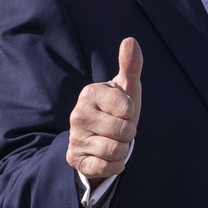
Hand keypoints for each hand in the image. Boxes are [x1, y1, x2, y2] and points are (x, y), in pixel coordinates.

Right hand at [66, 38, 142, 182]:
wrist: (100, 138)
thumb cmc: (118, 109)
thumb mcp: (126, 88)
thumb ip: (131, 65)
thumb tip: (130, 40)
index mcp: (90, 93)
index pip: (127, 109)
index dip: (132, 113)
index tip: (123, 112)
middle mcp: (78, 114)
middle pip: (123, 131)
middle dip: (128, 133)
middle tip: (119, 129)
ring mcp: (75, 137)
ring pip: (116, 150)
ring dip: (123, 149)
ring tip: (114, 141)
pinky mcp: (75, 159)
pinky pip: (106, 167)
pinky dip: (115, 165)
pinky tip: (109, 156)